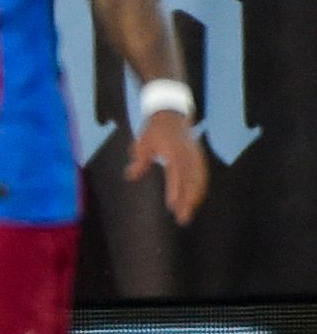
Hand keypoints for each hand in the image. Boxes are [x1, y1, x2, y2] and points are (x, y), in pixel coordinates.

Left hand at [129, 109, 209, 225]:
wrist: (171, 115)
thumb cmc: (154, 130)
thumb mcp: (143, 142)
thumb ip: (140, 160)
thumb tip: (131, 176)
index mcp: (174, 150)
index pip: (176, 173)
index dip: (175, 190)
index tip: (172, 205)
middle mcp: (188, 154)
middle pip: (191, 180)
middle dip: (188, 200)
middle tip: (182, 218)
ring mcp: (196, 156)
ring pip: (199, 180)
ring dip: (195, 198)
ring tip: (187, 215)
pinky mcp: (199, 158)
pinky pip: (202, 176)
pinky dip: (200, 190)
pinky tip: (195, 202)